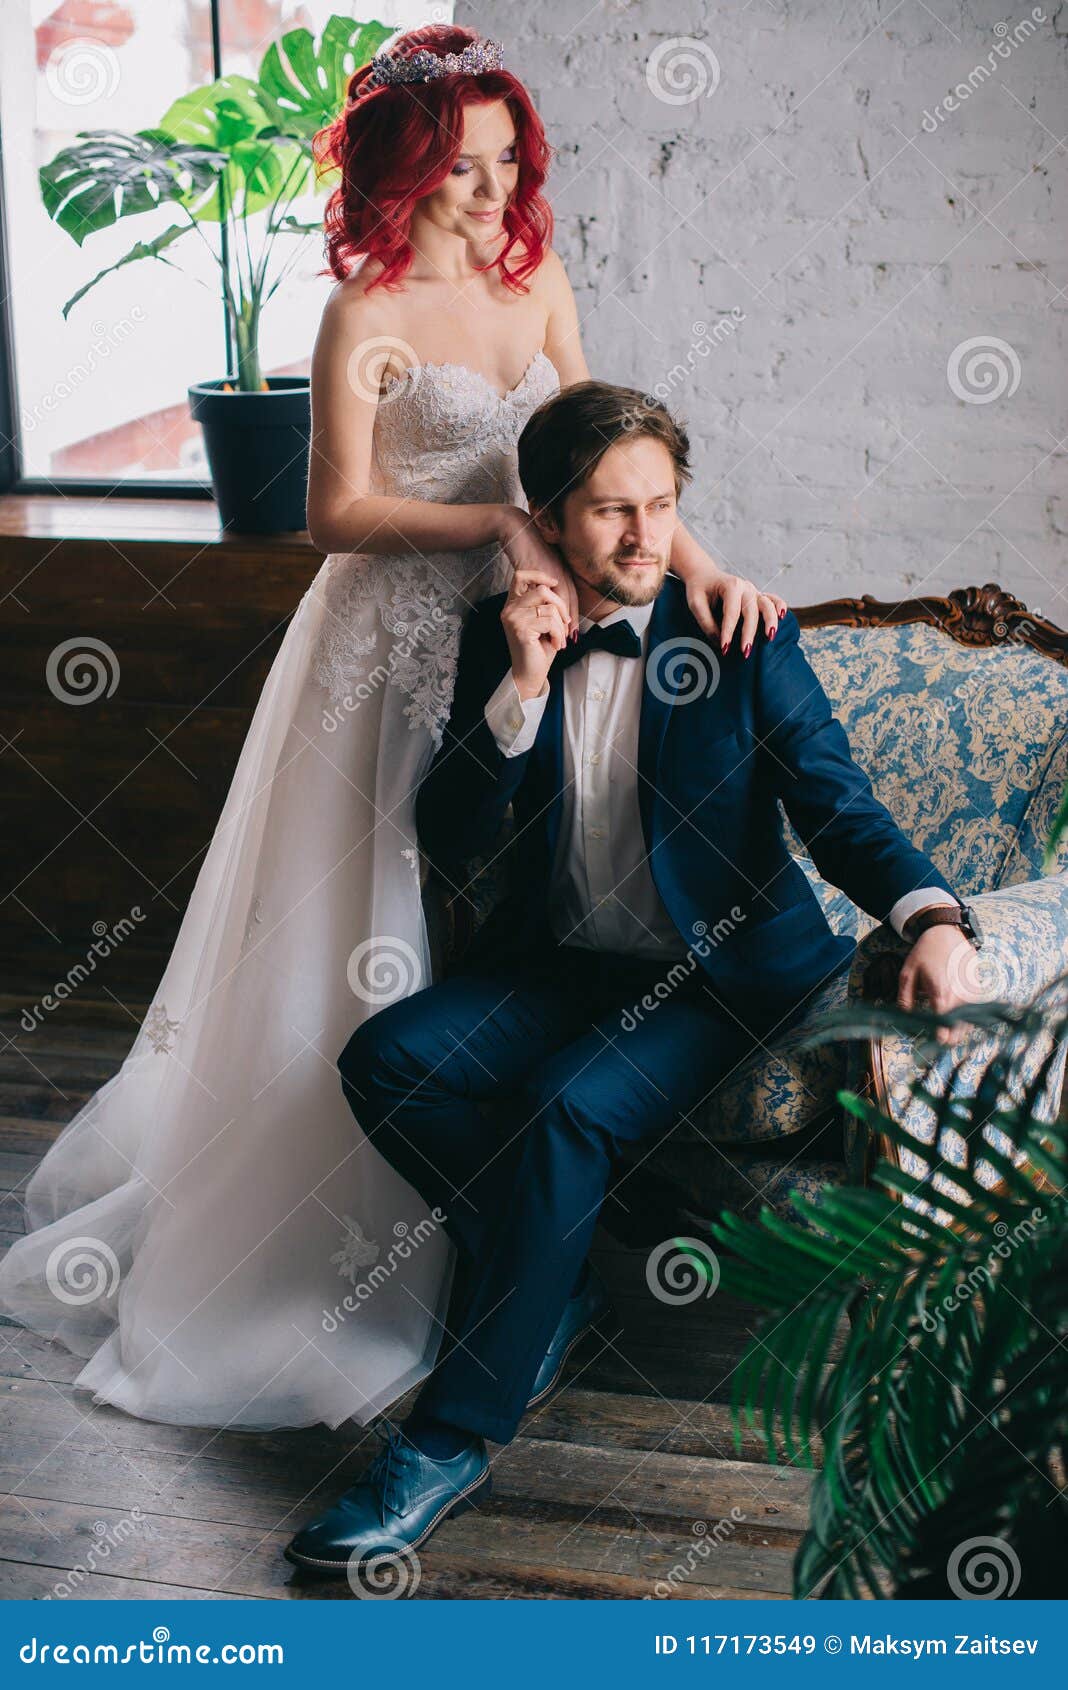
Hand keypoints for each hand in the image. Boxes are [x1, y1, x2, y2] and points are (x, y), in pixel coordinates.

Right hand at [498, 506, 578, 636]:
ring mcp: (550, 572)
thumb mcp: (541, 565)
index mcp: (562, 571)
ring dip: (559, 620)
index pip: (571, 596)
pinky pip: (547, 597)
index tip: (572, 632)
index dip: (572, 614)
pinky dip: (548, 614)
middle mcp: (560, 572)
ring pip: (560, 601)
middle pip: (571, 599)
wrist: (518, 528)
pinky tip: (545, 625)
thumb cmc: (526, 546)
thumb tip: (548, 599)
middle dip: (570, 621)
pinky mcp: (539, 572)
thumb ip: (547, 581)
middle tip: (569, 640)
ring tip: (557, 636)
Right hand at [500, 567, 570, 699]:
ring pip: (550, 608)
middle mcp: (509, 609)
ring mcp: (513, 619)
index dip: (539, 575)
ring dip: (561, 625)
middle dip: (561, 606)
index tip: (555, 583)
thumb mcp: (544, 620)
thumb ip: (545, 602)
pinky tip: (556, 645)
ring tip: (559, 638)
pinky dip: (559, 634)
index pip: (520, 576)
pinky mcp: (521, 629)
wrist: (530, 674)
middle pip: (542, 590)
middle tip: (565, 624)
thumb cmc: (539, 649)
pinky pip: (550, 622)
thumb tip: (555, 584)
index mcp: (512, 605)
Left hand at [680, 560, 786, 655]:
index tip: (724, 648)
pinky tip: (783, 617)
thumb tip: (720, 643)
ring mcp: (754, 591)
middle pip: (751, 611)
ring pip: (767, 605)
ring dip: (770, 621)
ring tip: (770, 637)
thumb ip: (706, 623)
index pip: (731, 612)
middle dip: (749, 633)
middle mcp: (745, 587)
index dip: (728, 631)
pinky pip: (773, 600)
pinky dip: (780, 607)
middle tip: (745, 652)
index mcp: (730, 586)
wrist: (704, 576)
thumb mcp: (695, 604)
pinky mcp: (757, 596)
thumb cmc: (699, 590)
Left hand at [897, 927, 977, 1045]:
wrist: (946, 933)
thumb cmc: (925, 953)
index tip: (930, 1044)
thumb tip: (906, 1020)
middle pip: (959, 1032)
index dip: (938, 1040)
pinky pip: (974, 1014)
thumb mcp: (907, 974)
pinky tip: (953, 1017)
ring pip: (969, 1026)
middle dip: (946, 1039)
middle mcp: (961, 996)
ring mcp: (973, 994)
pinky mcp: (979, 990)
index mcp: (942, 994)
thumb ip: (905, 1000)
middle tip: (933, 1038)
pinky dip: (965, 1020)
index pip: (945, 1028)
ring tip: (942, 1028)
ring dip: (956, 1031)